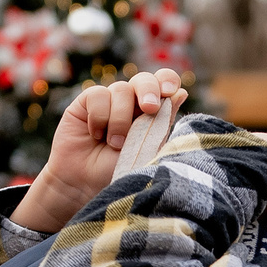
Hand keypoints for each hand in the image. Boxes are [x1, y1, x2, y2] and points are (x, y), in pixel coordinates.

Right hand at [14, 68, 183, 233]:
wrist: (85, 186)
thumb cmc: (120, 172)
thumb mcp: (147, 150)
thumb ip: (162, 122)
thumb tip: (181, 92)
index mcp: (151, 112)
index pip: (163, 83)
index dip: (167, 80)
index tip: (171, 91)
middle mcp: (131, 103)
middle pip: (143, 80)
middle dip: (149, 90)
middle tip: (150, 108)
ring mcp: (108, 101)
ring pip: (121, 89)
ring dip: (120, 119)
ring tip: (115, 144)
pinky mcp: (86, 103)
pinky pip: (97, 95)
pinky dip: (99, 117)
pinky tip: (95, 134)